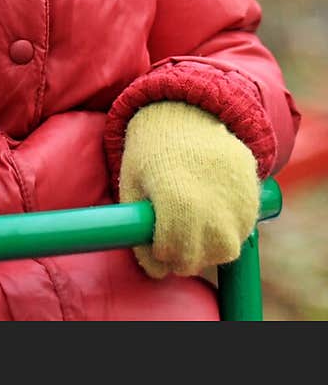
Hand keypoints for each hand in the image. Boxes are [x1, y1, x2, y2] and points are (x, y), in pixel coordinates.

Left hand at [119, 101, 259, 278]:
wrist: (186, 113)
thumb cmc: (150, 152)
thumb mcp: (131, 184)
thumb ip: (138, 230)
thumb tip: (156, 271)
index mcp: (175, 201)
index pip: (171, 253)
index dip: (160, 252)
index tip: (155, 238)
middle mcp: (210, 205)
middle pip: (200, 258)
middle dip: (184, 255)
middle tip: (175, 234)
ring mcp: (235, 200)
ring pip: (225, 250)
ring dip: (209, 246)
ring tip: (193, 220)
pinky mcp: (252, 194)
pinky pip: (244, 230)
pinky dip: (229, 229)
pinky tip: (212, 208)